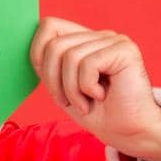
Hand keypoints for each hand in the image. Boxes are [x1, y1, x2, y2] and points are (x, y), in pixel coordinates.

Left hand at [29, 17, 160, 160]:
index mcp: (85, 41)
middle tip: (71, 102)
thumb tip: (31, 47)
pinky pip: (88, 64)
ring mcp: (113, 40)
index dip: (39, 55)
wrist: (130, 133)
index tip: (54, 86)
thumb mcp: (63, 88)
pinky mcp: (124, 50)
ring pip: (69, 57)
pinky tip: (102, 96)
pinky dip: (87, 88)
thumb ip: (49, 65)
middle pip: (54, 46)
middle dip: (54, 82)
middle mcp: (99, 36)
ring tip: (87, 102)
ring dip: (73, 90)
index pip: (49, 27)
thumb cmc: (99, 114)